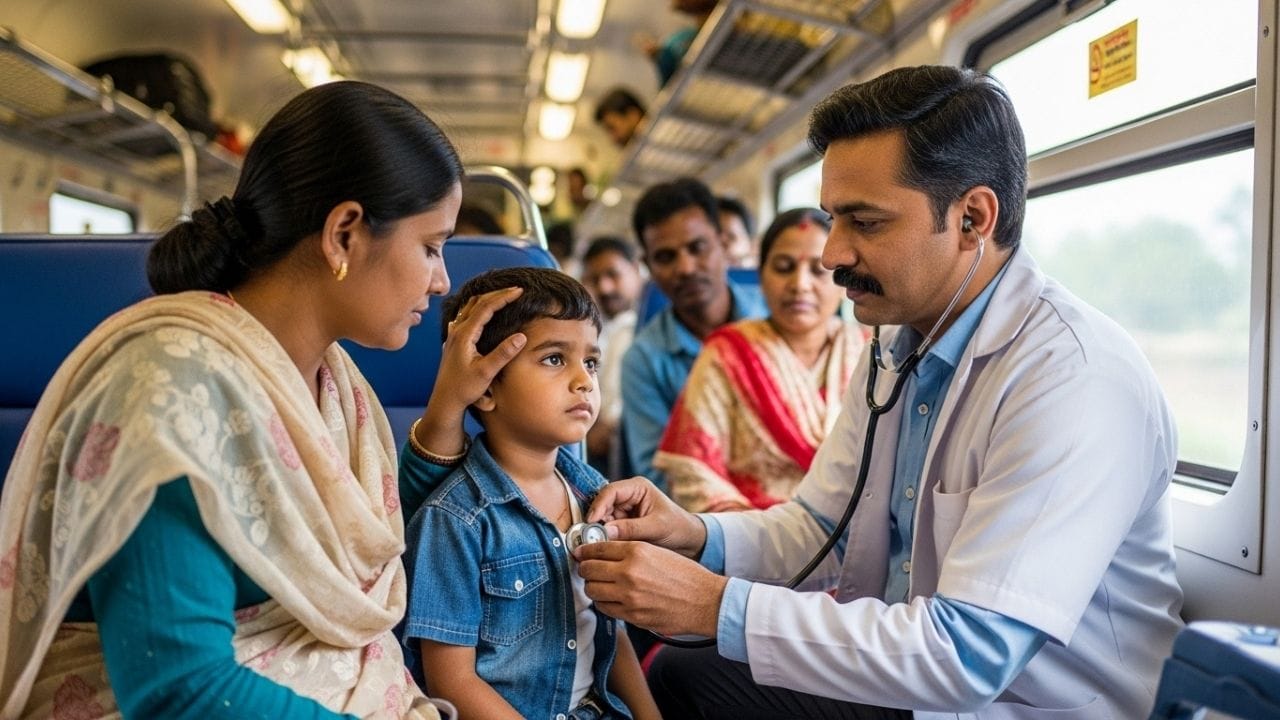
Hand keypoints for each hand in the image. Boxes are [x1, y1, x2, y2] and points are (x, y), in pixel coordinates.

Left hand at [418, 287, 524, 454]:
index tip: (519, 291)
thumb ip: (503, 353)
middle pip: (477, 302)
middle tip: (516, 290)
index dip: (503, 297)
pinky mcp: (453, 341)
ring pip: (469, 308)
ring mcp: (453, 335)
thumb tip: (522, 336)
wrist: (444, 401)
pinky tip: (481, 312)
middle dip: (497, 294)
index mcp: (464, 335)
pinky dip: (478, 308)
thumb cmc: (463, 389)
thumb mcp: (486, 372)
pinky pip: (465, 316)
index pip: (485, 307)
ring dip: (487, 299)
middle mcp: (456, 331)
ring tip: (503, 296)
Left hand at [576, 540, 727, 637]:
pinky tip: (611, 598)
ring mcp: (628, 596)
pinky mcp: (631, 615)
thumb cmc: (684, 574)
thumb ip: (629, 551)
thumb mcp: (657, 551)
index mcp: (636, 551)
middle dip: (585, 569)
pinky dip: (604, 603)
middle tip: (588, 569)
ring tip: (601, 585)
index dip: (584, 551)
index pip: (596, 549)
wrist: (704, 601)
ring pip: (592, 590)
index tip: (581, 553)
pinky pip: (604, 608)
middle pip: (588, 570)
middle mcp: (629, 572)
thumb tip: (602, 552)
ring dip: (594, 587)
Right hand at [587, 477, 705, 558]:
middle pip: (603, 504)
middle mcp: (628, 496)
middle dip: (597, 521)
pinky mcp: (622, 524)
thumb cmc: (678, 528)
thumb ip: (632, 529)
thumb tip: (606, 532)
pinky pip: (608, 529)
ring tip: (600, 544)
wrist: (688, 541)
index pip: (610, 491)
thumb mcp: (656, 527)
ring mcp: (624, 510)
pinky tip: (606, 546)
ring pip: (602, 518)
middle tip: (592, 537)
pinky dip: (605, 537)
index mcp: (638, 487)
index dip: (599, 505)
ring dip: (600, 530)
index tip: (591, 521)